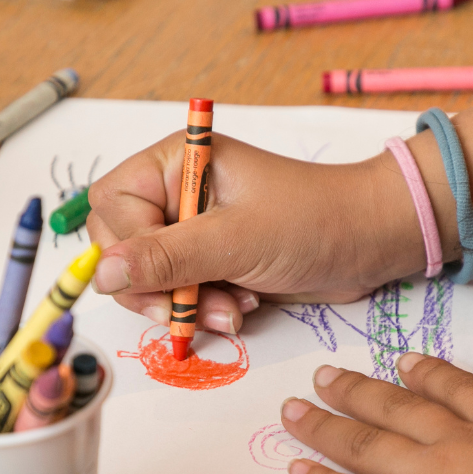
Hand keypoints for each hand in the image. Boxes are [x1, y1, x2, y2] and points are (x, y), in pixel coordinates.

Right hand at [85, 133, 427, 332]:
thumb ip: (167, 257)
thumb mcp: (236, 240)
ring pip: (148, 280)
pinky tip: (241, 308)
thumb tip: (102, 272)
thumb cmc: (314, 221)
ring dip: (185, 305)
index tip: (170, 276)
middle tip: (195, 306)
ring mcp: (192, 230)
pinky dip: (203, 310)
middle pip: (121, 247)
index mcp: (175, 163)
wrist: (370, 243)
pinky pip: (178, 295)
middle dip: (158, 286)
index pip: (113, 208)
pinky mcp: (210, 262)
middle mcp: (175, 193)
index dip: (133, 249)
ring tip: (234, 309)